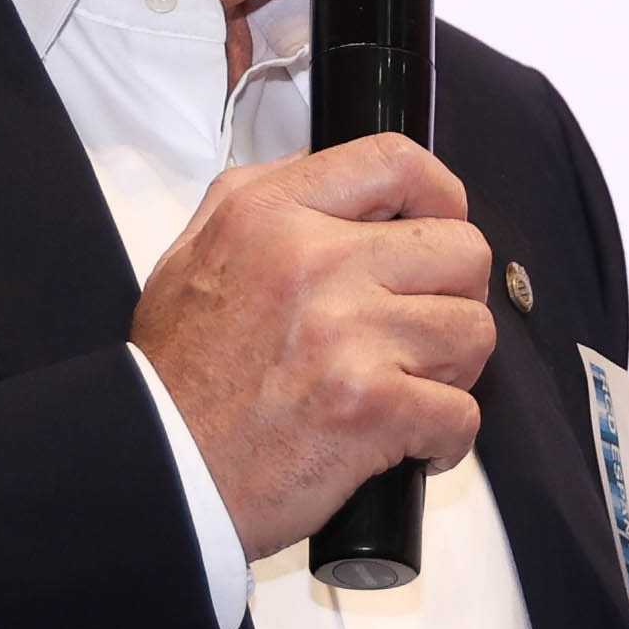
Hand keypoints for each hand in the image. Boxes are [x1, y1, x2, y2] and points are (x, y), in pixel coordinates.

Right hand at [127, 135, 497, 560]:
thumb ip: (263, 199)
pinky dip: (446, 438)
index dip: (442, 195)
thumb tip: (346, 183)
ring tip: (413, 389)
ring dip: (453, 368)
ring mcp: (348, 335)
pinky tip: (413, 444)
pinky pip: (461, 413)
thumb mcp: (193, 250)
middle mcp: (315, 262)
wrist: (156, 466)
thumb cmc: (175, 371)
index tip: (442, 227)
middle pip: (462, 251)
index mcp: (271, 214)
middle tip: (423, 330)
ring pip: (473, 332)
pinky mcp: (372, 408)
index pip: (395, 161)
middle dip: (456, 294)